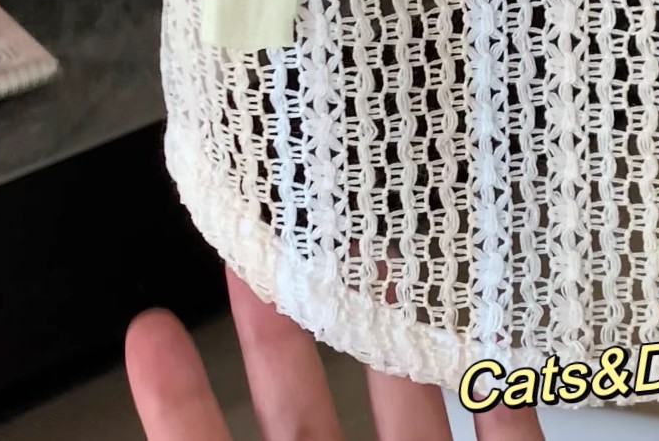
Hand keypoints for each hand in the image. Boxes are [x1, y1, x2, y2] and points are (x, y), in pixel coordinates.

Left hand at [125, 268, 544, 439]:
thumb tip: (152, 362)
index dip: (179, 395)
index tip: (150, 322)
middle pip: (305, 409)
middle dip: (286, 322)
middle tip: (269, 238)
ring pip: (407, 409)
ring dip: (398, 330)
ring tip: (385, 249)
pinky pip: (509, 439)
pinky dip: (507, 387)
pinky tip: (498, 325)